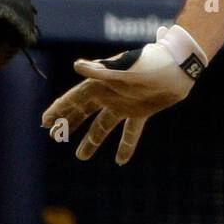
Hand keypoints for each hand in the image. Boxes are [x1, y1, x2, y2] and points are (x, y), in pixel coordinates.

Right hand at [41, 24, 207, 164]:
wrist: (178, 67)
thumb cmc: (151, 62)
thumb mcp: (125, 67)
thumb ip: (101, 70)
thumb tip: (76, 66)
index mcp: (102, 82)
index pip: (75, 98)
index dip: (60, 109)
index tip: (45, 122)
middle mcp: (110, 94)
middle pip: (84, 112)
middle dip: (69, 123)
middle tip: (53, 137)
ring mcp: (125, 104)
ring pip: (103, 126)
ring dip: (92, 140)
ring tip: (81, 157)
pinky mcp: (141, 111)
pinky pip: (131, 131)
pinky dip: (126, 145)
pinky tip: (120, 161)